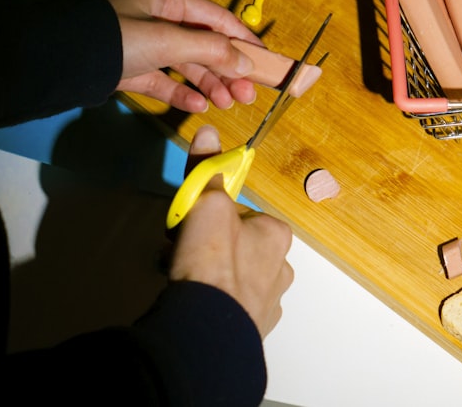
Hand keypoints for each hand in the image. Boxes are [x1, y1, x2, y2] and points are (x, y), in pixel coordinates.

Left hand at [102, 0, 259, 112]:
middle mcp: (155, 18)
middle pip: (202, 43)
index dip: (242, 38)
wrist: (60, 63)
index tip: (264, 59)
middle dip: (227, 69)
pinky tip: (199, 106)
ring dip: (209, 83)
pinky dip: (181, 92)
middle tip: (248, 95)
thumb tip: (247, 64)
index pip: (215, 17)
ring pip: (185, 64)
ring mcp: (142, 45)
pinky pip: (162, 81)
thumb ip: (211, 50)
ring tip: (227, 104)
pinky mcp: (129, 69)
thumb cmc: (117, 39)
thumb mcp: (168, 40)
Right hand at [169, 125, 294, 337]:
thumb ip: (206, 169)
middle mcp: (281, 267)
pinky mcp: (253, 330)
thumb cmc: (212, 260)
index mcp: (276, 235)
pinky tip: (192, 303)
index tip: (189, 224)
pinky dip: (212, 302)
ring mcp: (269, 302)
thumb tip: (209, 131)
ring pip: (233, 277)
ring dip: (207, 274)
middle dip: (207, 246)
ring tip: (180, 278)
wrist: (208, 327)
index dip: (212, 216)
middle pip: (237, 246)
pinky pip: (230, 307)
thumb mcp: (206, 204)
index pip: (242, 215)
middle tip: (180, 252)